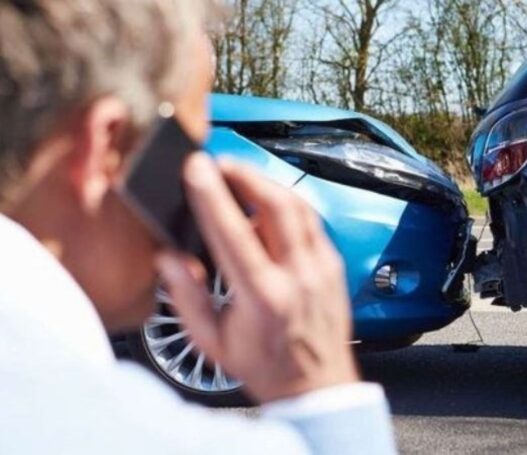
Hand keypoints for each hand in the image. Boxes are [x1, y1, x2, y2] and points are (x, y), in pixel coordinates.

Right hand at [155, 153, 358, 402]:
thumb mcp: (212, 342)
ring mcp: (322, 267)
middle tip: (219, 163)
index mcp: (263, 298)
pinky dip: (287, 203)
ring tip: (240, 176)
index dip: (212, 195)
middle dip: (245, 173)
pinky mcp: (334, 264)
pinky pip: (311, 220)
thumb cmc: (265, 366)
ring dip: (267, 183)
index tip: (196, 168)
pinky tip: (268, 203)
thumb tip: (167, 257)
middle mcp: (298, 276)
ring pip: (299, 206)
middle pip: (276, 204)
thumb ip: (186, 297)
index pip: (234, 232)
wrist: (317, 386)